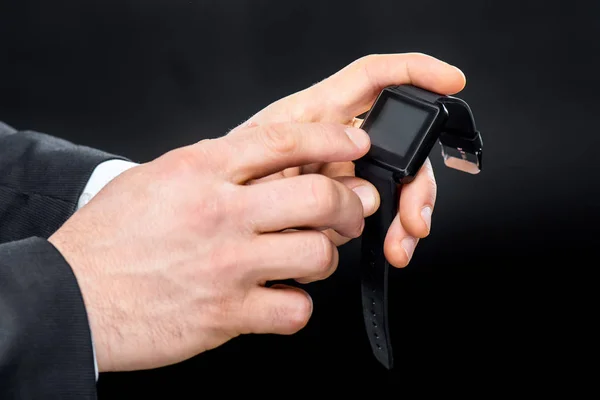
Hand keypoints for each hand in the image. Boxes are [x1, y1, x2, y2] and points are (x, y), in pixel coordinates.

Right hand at [49, 121, 372, 371]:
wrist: (72, 295)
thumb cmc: (109, 237)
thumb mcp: (155, 179)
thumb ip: (210, 165)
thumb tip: (265, 161)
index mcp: (200, 171)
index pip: (284, 140)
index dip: (331, 137)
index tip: (354, 142)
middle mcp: (219, 213)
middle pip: (318, 197)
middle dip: (348, 204)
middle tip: (350, 210)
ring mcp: (226, 265)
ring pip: (317, 255)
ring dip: (325, 258)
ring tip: (311, 260)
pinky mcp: (226, 313)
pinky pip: (294, 311)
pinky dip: (297, 307)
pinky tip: (282, 299)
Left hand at [238, 53, 465, 266]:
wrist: (209, 231)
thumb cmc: (219, 184)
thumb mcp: (259, 165)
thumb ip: (311, 169)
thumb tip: (366, 194)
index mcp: (314, 113)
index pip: (373, 78)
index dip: (415, 71)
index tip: (451, 81)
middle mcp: (332, 142)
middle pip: (399, 146)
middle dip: (416, 185)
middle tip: (415, 219)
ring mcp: (337, 177)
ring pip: (392, 190)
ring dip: (401, 219)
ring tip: (396, 245)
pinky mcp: (335, 211)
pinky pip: (370, 220)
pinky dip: (377, 238)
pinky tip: (367, 248)